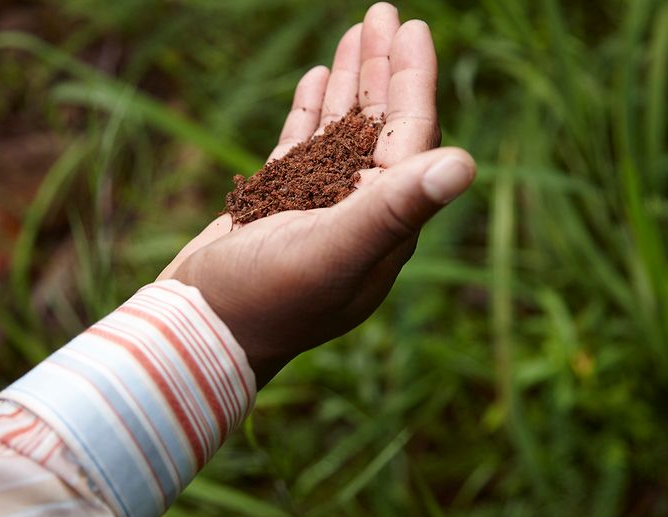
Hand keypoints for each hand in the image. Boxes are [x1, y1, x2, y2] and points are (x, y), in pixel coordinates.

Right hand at [158, 3, 475, 385]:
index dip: (413, 81)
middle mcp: (359, 211)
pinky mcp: (281, 206)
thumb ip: (396, 208)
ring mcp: (319, 207)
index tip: (412, 29)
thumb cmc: (264, 300)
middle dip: (382, 68)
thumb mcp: (333, 251)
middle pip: (380, 126)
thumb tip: (468, 164)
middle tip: (383, 14)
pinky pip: (306, 146)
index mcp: (382, 222)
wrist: (199, 332)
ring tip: (355, 31)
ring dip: (352, 81)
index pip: (409, 138)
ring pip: (343, 131)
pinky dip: (314, 112)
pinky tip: (319, 79)